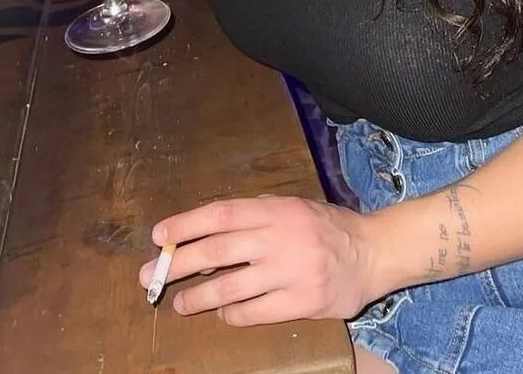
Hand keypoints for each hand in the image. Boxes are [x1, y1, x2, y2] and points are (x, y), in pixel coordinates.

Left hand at [138, 196, 379, 325]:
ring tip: (179, 303)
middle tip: (150, 277)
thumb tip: (203, 236)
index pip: (221, 213)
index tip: (158, 235)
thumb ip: (253, 219)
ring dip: (198, 297)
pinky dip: (231, 315)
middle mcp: (281, 237)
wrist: (372, 252)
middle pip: (218, 251)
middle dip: (178, 264)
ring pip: (231, 288)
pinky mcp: (302, 303)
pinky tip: (221, 314)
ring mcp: (291, 272)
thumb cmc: (325, 227)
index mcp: (276, 209)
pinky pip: (254, 312)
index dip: (186, 224)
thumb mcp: (290, 207)